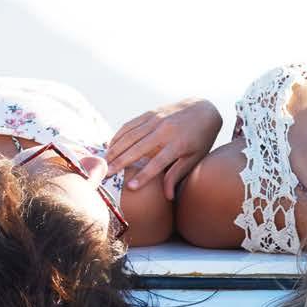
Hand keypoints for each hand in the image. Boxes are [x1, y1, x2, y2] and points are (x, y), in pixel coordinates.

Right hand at [106, 98, 222, 198]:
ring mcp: (156, 120)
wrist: (203, 109)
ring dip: (115, 149)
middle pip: (138, 149)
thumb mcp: (194, 158)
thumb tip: (168, 197)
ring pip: (130, 135)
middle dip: (120, 162)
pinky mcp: (150, 113)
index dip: (143, 176)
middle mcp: (165, 130)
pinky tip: (110, 146)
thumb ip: (177, 175)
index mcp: (178, 144)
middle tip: (105, 174)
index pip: (157, 163)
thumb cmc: (200, 139)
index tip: (130, 187)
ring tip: (103, 162)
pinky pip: (130, 125)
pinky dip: (118, 135)